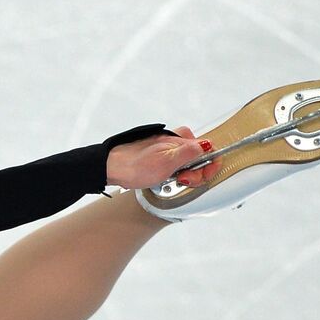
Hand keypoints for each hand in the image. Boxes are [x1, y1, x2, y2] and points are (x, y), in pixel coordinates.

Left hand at [106, 125, 221, 189]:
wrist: (111, 168)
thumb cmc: (134, 165)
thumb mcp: (167, 162)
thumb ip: (190, 153)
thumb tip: (208, 145)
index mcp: (180, 139)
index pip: (208, 148)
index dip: (209, 164)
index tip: (202, 175)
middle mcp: (175, 141)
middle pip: (199, 157)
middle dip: (195, 172)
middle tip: (182, 179)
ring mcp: (166, 148)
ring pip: (187, 163)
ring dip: (183, 175)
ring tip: (170, 180)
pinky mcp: (158, 156)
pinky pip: (174, 165)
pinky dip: (173, 174)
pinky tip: (164, 179)